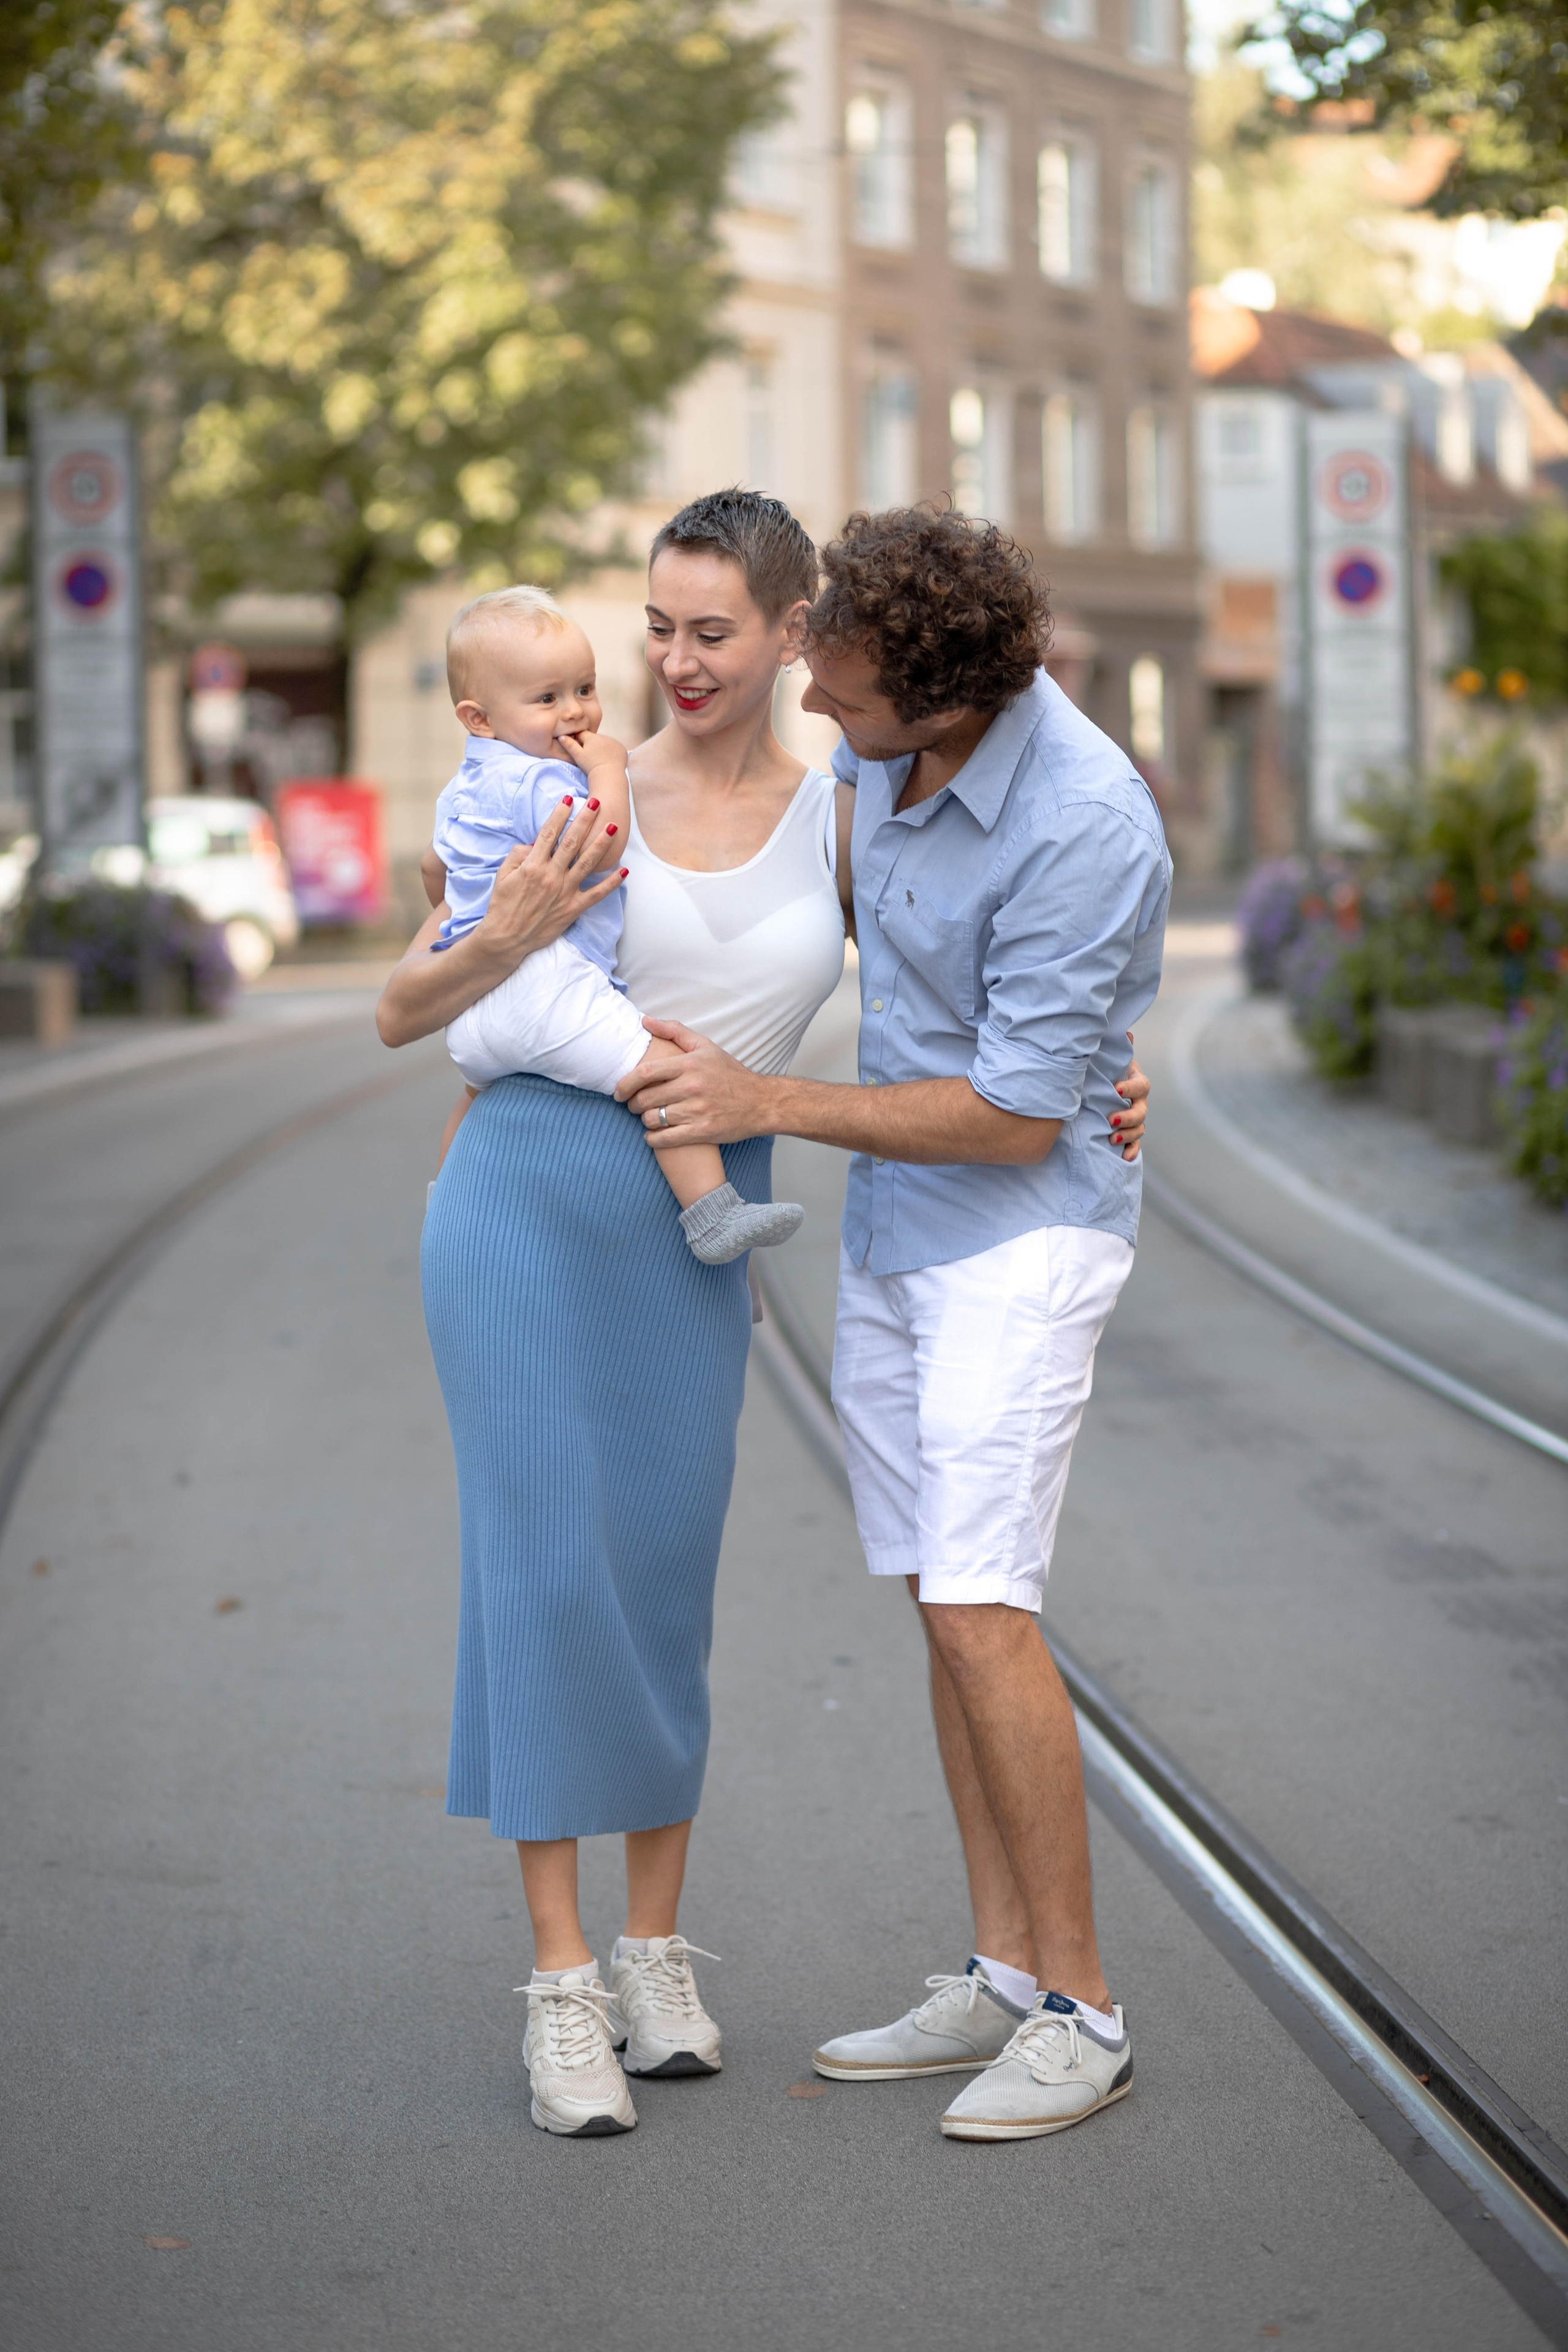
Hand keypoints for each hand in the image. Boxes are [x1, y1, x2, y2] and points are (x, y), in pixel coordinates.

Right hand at [478, 794, 624, 959]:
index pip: (549, 834)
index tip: (568, 798)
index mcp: (533, 865)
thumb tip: (534, 844)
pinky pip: (596, 894)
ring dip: (601, 843)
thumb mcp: (503, 876)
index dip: (559, 814)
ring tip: (613, 827)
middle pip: (572, 842)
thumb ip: (518, 855)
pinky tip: (624, 871)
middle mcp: (551, 876)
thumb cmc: (502, 905)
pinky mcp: (573, 909)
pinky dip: (611, 883)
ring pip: (587, 863)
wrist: (506, 938)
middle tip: (596, 802)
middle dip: (585, 820)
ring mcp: (564, 892)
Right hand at [556, 726, 627, 776]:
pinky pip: (615, 748)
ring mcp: (614, 742)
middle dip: (591, 744)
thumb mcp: (578, 756)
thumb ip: (569, 745)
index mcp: (592, 737)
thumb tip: (561, 736)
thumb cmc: (591, 767)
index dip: (578, 740)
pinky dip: (612, 752)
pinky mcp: (622, 749)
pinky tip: (609, 760)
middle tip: (590, 757)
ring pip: (605, 742)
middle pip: (594, 738)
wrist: (609, 776)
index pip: (582, 734)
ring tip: (600, 759)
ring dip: (602, 748)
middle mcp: (604, 737)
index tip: (579, 749)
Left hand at [615, 1018, 773, 1145]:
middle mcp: (692, 1087)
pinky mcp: (703, 1132)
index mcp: (690, 1064)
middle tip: (633, 1105)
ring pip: (653, 1120)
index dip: (625, 1084)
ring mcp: (697, 1111)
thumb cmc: (730, 1073)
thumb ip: (674, 1031)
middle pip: (646, 1098)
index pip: (645, 1073)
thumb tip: (645, 1021)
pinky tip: (653, 1136)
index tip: (618, 1091)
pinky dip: (653, 1139)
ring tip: (648, 1118)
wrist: (761, 1102)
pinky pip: (666, 1139)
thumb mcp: (705, 1046)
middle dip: (632, 1104)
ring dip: (644, 1121)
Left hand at [1110, 1036, 1149, 1160]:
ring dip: (1127, 1135)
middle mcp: (1138, 1101)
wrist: (1092, 1087)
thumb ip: (1114, 1050)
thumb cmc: (1100, 1071)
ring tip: (1111, 1138)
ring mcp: (1134, 1118)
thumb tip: (1127, 1033)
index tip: (1116, 1089)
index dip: (1131, 1088)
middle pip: (1141, 1110)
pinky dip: (1131, 1151)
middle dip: (1128, 1116)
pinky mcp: (1127, 1133)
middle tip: (1111, 1119)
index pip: (1141, 1085)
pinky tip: (1124, 1157)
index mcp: (1135, 1081)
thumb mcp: (1105, 1060)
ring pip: (1139, 1128)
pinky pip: (1134, 1145)